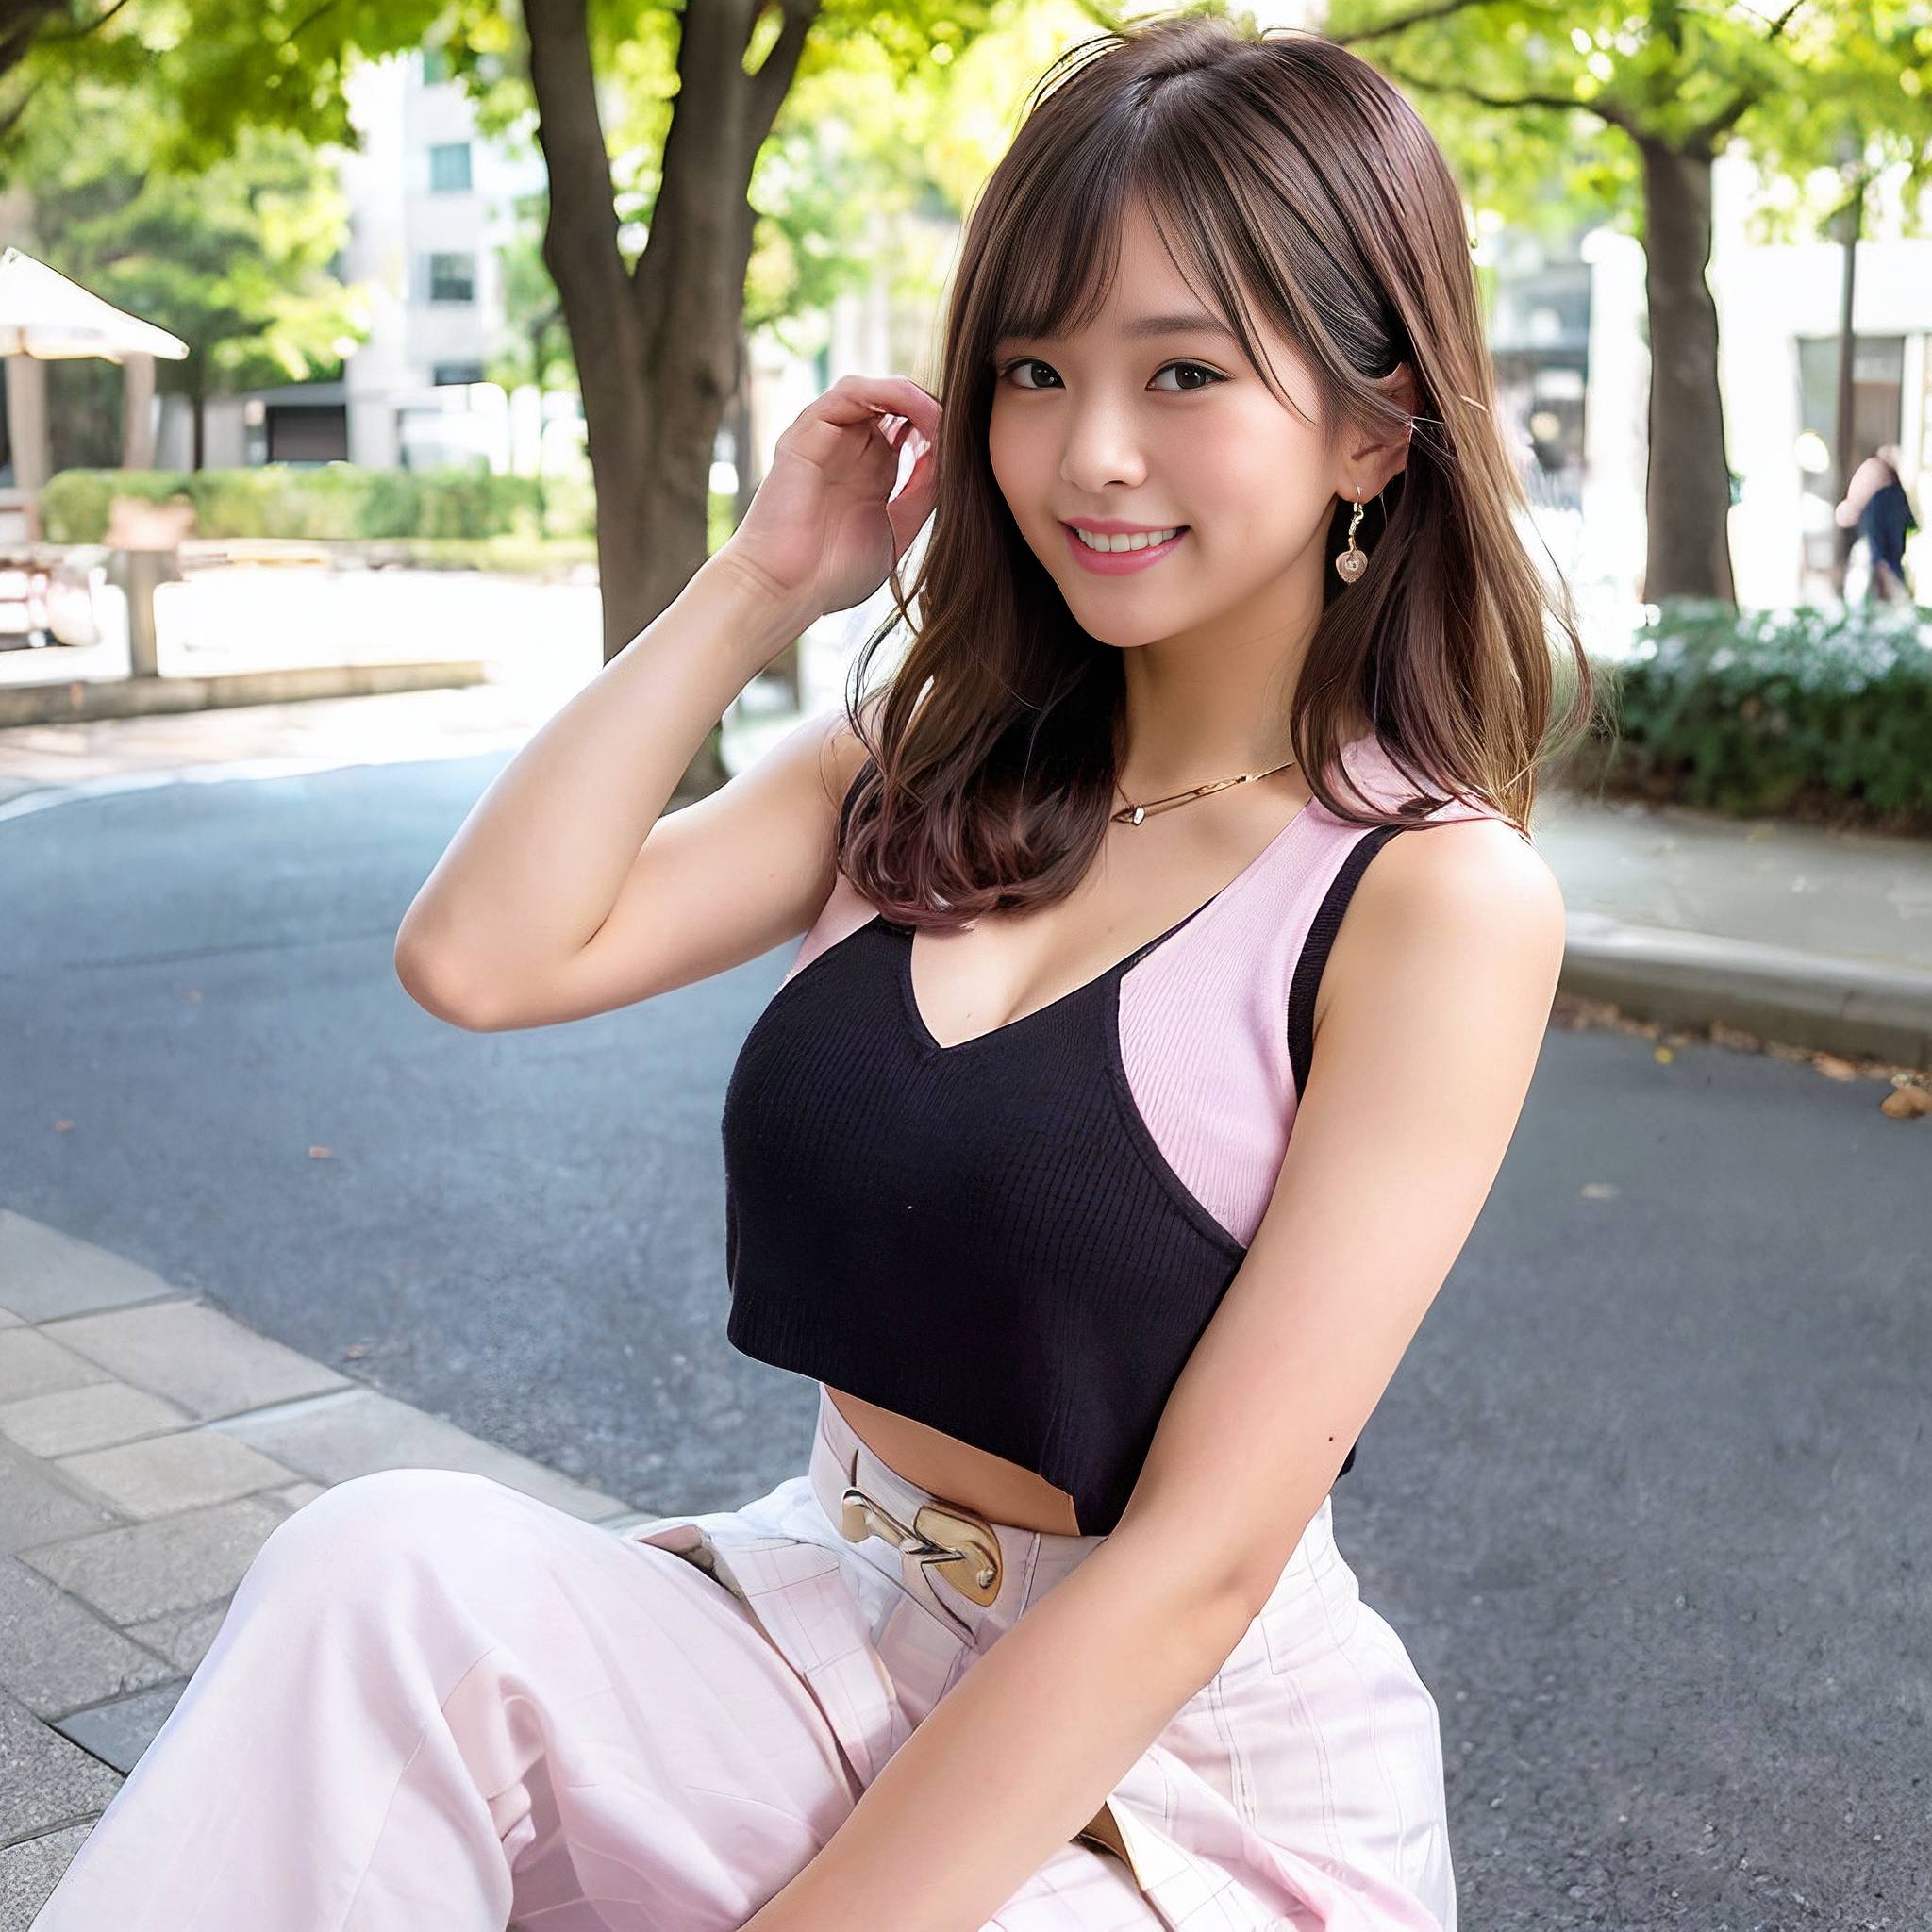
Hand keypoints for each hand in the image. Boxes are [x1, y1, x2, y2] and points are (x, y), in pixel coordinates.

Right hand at [715, 373, 941, 621]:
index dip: (940, 430)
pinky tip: (912, 408)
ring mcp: (828, 440)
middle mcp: (850, 452)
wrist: (786, 591)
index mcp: (871, 475)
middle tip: (961, 423)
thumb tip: (954, 458)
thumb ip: (923, 493)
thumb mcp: (898, 531)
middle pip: (896, 406)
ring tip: (939, 415)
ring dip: (912, 396)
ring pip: (875, 393)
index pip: (911, 432)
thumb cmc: (833, 575)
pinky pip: (849, 392)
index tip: (970, 442)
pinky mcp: (807, 433)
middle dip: (931, 410)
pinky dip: (884, 391)